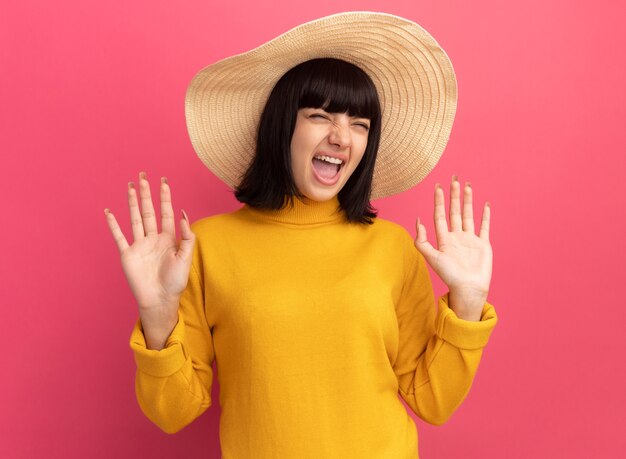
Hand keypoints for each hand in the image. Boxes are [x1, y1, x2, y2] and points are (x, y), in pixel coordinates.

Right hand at [104, 171, 195, 347]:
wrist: (160, 299)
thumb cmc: (175, 281)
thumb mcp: (186, 258)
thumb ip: (187, 237)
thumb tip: (183, 214)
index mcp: (168, 238)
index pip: (166, 212)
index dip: (165, 197)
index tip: (164, 182)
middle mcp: (153, 238)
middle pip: (148, 211)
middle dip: (147, 194)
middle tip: (144, 176)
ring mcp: (139, 245)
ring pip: (134, 219)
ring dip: (132, 203)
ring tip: (130, 187)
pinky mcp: (127, 254)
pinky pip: (119, 236)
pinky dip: (113, 224)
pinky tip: (109, 212)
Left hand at [414, 176, 491, 320]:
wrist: (468, 288)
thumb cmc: (449, 276)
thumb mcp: (431, 257)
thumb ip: (421, 240)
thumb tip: (418, 220)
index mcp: (444, 239)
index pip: (440, 215)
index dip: (439, 201)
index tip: (437, 187)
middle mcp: (457, 237)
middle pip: (455, 211)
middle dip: (454, 195)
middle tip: (454, 179)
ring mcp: (470, 240)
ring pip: (468, 215)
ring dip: (468, 201)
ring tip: (467, 186)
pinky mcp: (483, 244)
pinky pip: (484, 226)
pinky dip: (485, 215)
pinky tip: (484, 204)